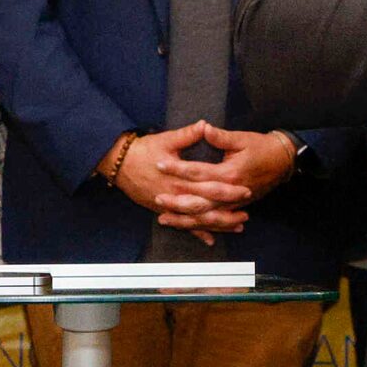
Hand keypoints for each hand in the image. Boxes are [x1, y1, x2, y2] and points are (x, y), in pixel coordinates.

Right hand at [110, 121, 252, 245]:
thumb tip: (205, 125)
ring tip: (237, 226)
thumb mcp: (166, 140)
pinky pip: (183, 224)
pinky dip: (197, 232)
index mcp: (180, 177)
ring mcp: (170, 205)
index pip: (209, 185)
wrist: (119, 164)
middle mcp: (176, 195)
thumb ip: (188, 135)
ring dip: (218, 224)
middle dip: (228, 211)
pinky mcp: (163, 210)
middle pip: (206, 207)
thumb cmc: (143, 150)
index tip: (245, 190)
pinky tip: (211, 240)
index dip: (228, 189)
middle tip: (247, 214)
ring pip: (198, 220)